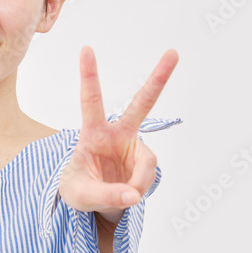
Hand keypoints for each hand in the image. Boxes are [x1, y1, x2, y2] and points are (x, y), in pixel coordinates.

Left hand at [58, 46, 177, 215]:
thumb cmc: (78, 189)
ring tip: (126, 196)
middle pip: (142, 103)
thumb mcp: (80, 196)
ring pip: (148, 162)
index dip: (89, 76)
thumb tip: (134, 195)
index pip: (91, 101)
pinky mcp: (144, 163)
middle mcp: (117, 135)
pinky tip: (129, 195)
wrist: (91, 203)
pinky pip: (148, 178)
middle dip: (158, 79)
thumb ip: (105, 196)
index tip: (86, 49)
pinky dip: (140, 190)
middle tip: (173, 53)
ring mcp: (134, 148)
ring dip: (139, 182)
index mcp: (94, 133)